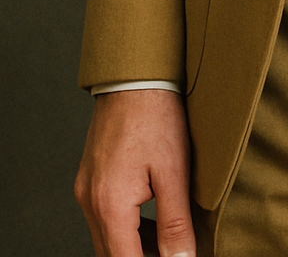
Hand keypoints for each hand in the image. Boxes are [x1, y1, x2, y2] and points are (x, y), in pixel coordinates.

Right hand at [74, 89, 194, 256]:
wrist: (134, 75)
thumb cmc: (156, 116)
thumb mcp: (174, 172)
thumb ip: (175, 224)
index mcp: (109, 205)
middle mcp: (90, 202)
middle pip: (111, 254)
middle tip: (173, 251)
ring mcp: (86, 189)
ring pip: (107, 237)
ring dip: (134, 245)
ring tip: (168, 239)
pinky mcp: (90, 178)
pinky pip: (104, 216)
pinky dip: (126, 226)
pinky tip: (152, 218)